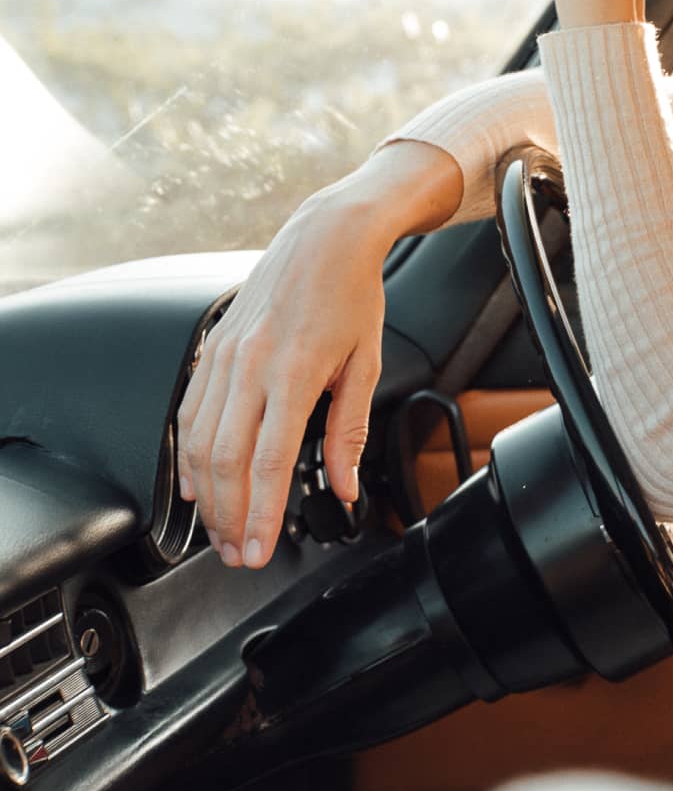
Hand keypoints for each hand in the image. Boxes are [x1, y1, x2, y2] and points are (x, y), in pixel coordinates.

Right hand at [177, 140, 459, 568]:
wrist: (327, 237)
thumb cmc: (352, 295)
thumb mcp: (366, 364)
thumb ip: (350, 430)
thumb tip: (346, 486)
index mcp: (292, 372)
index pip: (267, 463)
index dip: (260, 515)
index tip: (259, 550)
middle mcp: (249, 366)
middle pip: (224, 462)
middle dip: (227, 517)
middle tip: (237, 553)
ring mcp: (223, 356)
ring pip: (197, 441)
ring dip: (205, 494)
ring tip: (219, 529)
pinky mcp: (210, 348)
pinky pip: (188, 411)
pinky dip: (188, 454)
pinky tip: (196, 482)